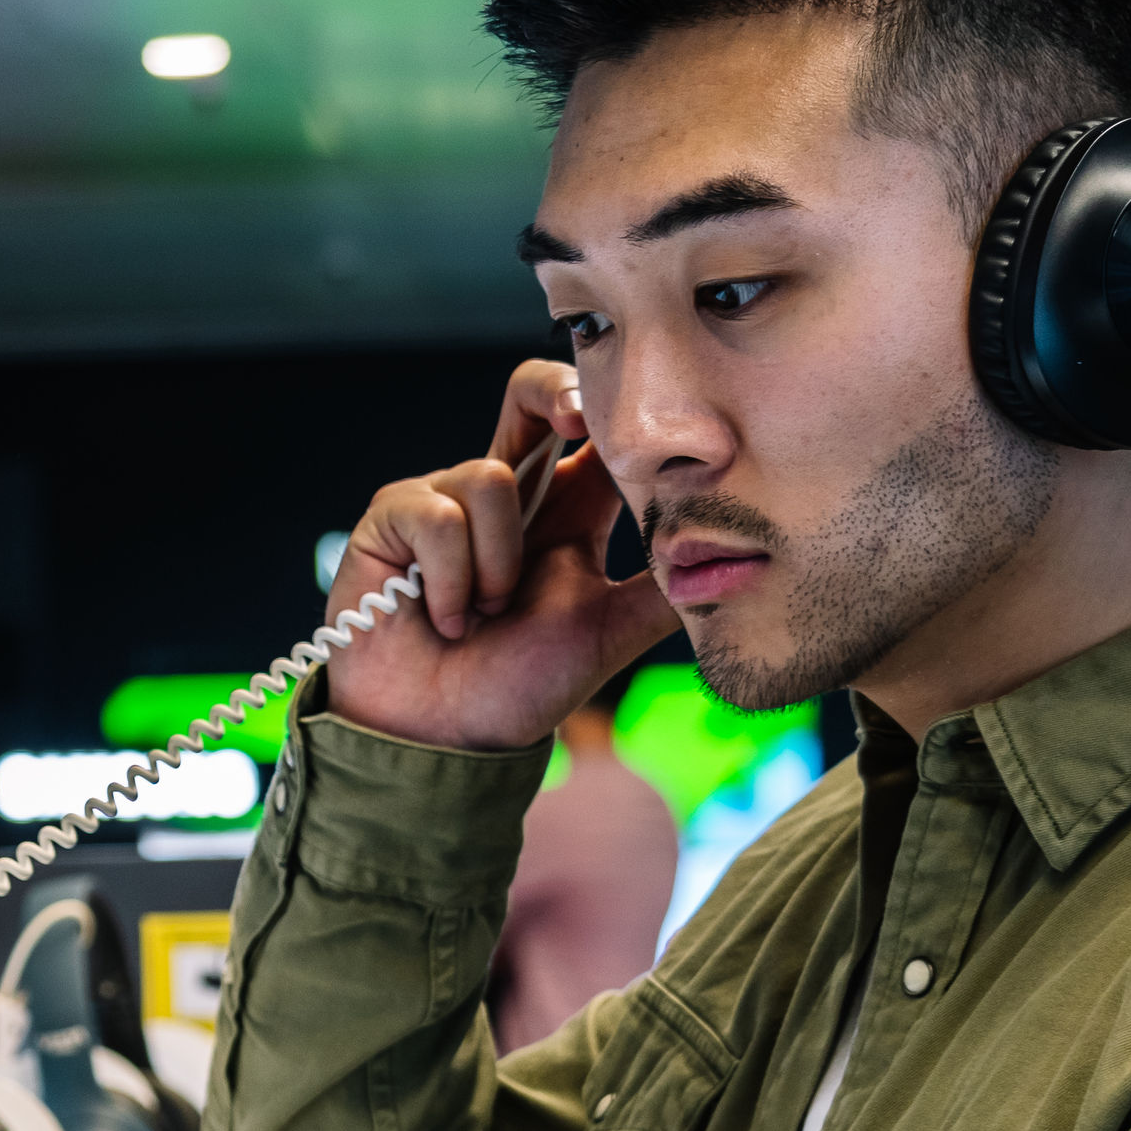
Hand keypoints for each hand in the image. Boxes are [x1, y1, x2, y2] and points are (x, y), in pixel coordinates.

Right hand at [320, 358, 680, 751]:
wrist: (444, 739)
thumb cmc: (518, 687)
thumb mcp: (609, 634)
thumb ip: (662, 593)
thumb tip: (736, 564)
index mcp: (567, 510)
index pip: (596, 433)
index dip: (616, 415)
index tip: (644, 424)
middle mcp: (509, 492)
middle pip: (530, 394)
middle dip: (553, 391)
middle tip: (576, 412)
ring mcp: (445, 499)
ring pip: (490, 479)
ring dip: (497, 565)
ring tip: (486, 613)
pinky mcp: (394, 516)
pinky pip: (439, 516)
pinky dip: (452, 580)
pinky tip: (445, 618)